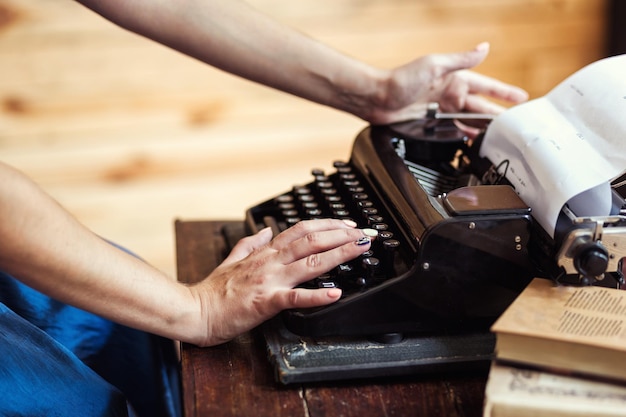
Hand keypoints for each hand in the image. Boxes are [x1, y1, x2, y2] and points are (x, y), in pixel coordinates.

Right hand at [188, 219, 375, 345]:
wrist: (195, 310)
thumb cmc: (213, 290)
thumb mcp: (232, 258)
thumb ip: (251, 242)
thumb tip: (267, 229)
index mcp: (264, 252)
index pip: (301, 230)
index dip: (326, 225)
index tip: (346, 225)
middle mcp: (270, 261)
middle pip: (311, 240)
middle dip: (341, 235)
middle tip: (364, 234)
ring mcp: (269, 280)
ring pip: (310, 262)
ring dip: (339, 254)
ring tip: (359, 250)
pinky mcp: (266, 302)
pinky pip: (295, 297)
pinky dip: (317, 296)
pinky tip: (336, 294)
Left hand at [365, 42, 528, 124]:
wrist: (377, 98)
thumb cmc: (400, 79)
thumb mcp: (434, 66)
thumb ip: (461, 60)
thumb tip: (484, 48)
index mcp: (455, 78)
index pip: (487, 86)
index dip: (504, 92)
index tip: (522, 98)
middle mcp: (450, 92)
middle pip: (480, 107)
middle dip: (497, 115)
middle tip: (514, 126)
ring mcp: (441, 107)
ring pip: (468, 119)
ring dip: (482, 127)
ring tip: (498, 137)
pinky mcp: (430, 120)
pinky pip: (453, 128)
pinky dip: (464, 133)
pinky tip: (471, 140)